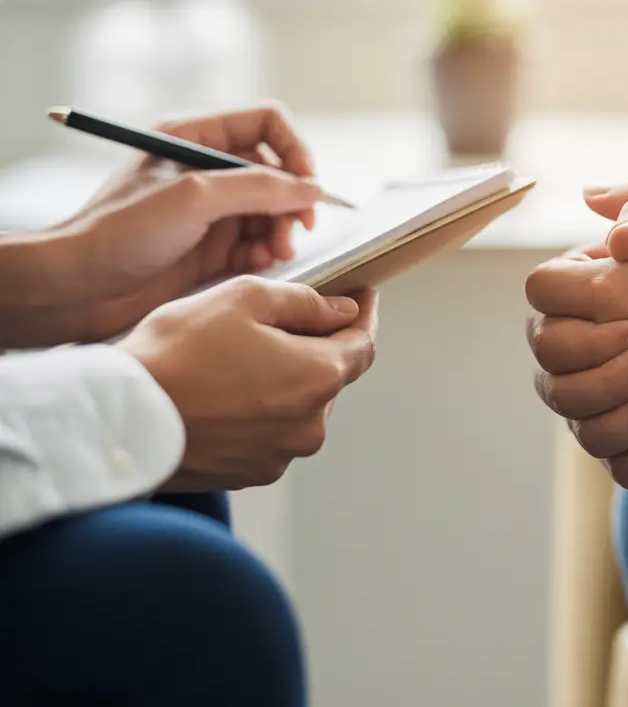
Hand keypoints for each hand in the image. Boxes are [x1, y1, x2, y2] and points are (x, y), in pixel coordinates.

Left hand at [19, 105, 325, 343]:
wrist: (79, 287)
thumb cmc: (120, 231)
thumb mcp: (194, 197)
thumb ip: (259, 188)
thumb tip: (312, 188)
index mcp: (195, 136)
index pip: (266, 123)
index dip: (295, 150)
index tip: (309, 186)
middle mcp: (206, 169)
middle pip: (276, 170)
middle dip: (291, 201)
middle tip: (297, 231)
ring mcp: (210, 208)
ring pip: (272, 210)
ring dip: (283, 231)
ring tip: (277, 254)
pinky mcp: (211, 246)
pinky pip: (257, 242)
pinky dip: (267, 252)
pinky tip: (260, 263)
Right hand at [119, 276, 378, 491]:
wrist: (120, 420)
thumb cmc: (178, 353)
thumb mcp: (244, 300)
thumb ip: (304, 302)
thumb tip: (343, 310)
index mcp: (319, 377)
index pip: (363, 345)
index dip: (363, 318)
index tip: (363, 299)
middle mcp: (311, 424)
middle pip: (329, 376)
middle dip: (313, 346)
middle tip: (276, 322)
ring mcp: (282, 454)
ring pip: (298, 406)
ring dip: (283, 381)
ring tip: (235, 360)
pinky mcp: (251, 473)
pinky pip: (270, 433)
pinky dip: (259, 411)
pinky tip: (223, 394)